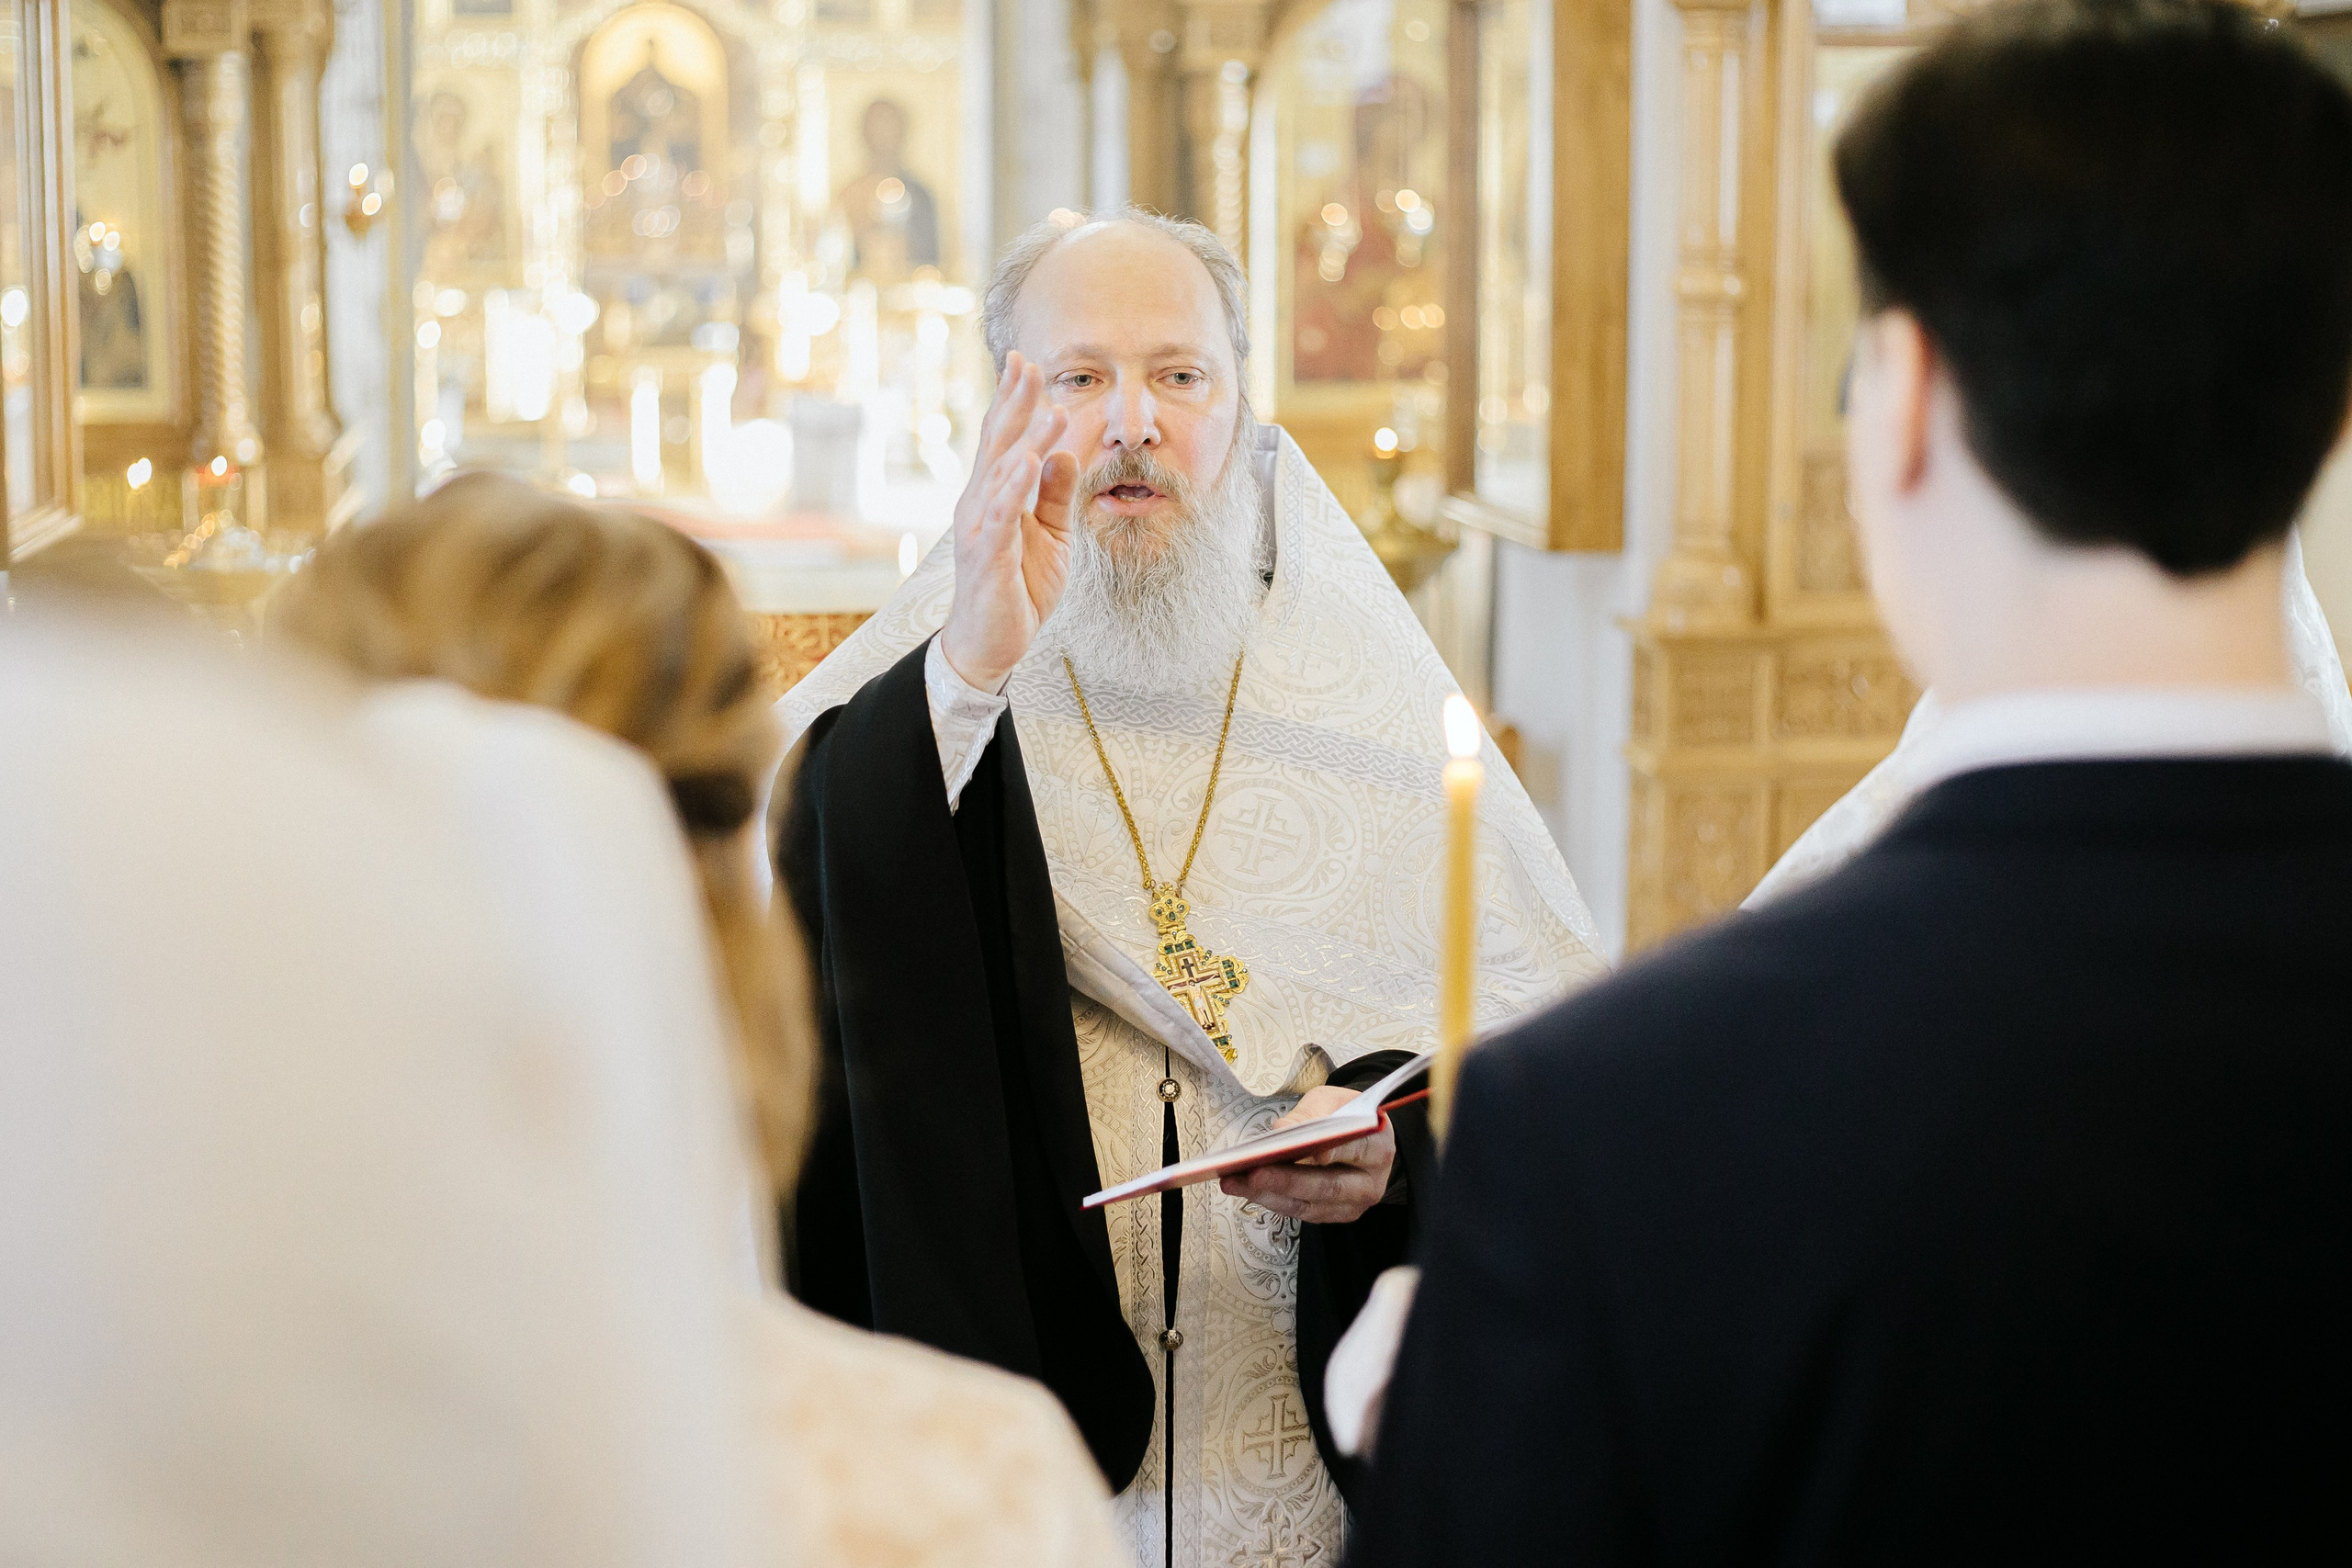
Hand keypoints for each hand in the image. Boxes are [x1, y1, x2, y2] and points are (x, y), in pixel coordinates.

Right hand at [938, 352, 1079, 691]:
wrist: (991, 643)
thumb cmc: (1017, 590)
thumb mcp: (1049, 536)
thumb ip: (1054, 496)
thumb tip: (1063, 454)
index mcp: (993, 497)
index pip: (1002, 440)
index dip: (1012, 401)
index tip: (1026, 363)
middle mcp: (979, 505)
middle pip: (997, 445)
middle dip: (1015, 404)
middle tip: (1030, 364)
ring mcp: (980, 529)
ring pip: (1002, 474)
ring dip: (1026, 439)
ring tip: (1050, 408)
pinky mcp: (988, 557)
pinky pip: (1001, 516)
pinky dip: (1013, 487)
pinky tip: (1028, 462)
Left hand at [1219, 1085, 1395, 1224]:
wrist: (1358, 1137)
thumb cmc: (1345, 1116)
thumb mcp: (1332, 1101)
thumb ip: (1311, 1112)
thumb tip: (1282, 1130)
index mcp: (1378, 1146)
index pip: (1359, 1150)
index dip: (1335, 1151)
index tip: (1312, 1150)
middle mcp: (1370, 1182)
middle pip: (1329, 1186)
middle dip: (1288, 1180)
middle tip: (1255, 1172)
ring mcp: (1352, 1204)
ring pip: (1309, 1205)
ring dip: (1269, 1194)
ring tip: (1235, 1181)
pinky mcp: (1332, 1216)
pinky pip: (1299, 1212)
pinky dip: (1270, 1200)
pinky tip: (1245, 1187)